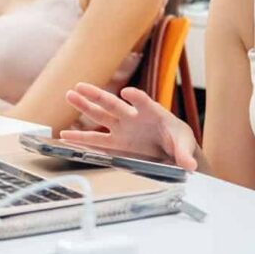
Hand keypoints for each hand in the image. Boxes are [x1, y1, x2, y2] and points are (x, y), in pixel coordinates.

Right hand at [62, 83, 197, 170]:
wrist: (172, 149)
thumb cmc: (179, 139)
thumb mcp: (184, 144)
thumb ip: (184, 154)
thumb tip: (189, 167)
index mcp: (152, 112)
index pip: (143, 101)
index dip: (136, 97)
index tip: (127, 93)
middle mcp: (133, 117)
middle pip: (112, 104)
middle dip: (97, 95)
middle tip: (79, 86)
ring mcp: (122, 129)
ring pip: (100, 116)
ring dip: (84, 106)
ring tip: (69, 95)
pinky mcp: (116, 143)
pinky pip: (96, 141)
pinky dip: (81, 139)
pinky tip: (65, 135)